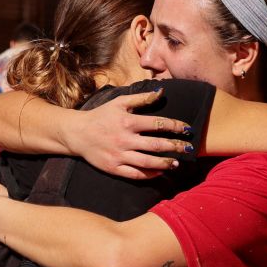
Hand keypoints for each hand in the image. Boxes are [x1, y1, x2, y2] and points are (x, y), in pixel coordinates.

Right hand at [66, 88, 193, 179]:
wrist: (77, 133)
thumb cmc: (101, 116)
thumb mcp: (119, 102)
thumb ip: (141, 98)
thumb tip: (162, 92)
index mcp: (128, 121)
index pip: (158, 124)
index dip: (176, 126)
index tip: (187, 129)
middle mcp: (125, 139)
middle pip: (157, 145)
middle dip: (176, 147)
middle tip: (189, 149)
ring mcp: (119, 155)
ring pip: (148, 162)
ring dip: (165, 163)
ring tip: (177, 163)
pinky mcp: (114, 168)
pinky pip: (135, 174)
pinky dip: (149, 174)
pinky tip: (159, 172)